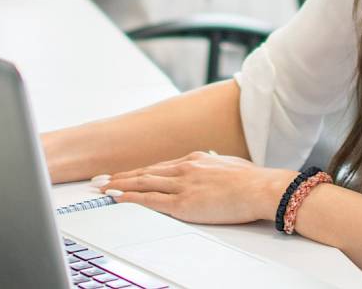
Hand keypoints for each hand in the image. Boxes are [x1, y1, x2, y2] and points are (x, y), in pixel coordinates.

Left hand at [94, 152, 297, 225]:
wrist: (262, 188)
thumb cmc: (252, 180)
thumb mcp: (227, 165)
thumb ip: (213, 164)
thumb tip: (209, 162)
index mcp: (194, 159)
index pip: (159, 166)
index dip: (138, 171)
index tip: (123, 174)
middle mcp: (184, 167)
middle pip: (145, 173)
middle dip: (120, 176)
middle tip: (99, 179)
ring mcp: (182, 184)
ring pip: (142, 184)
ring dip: (119, 185)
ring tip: (101, 187)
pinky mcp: (184, 202)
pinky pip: (150, 200)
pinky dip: (130, 198)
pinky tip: (117, 198)